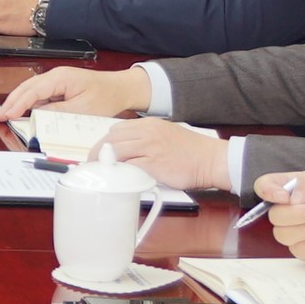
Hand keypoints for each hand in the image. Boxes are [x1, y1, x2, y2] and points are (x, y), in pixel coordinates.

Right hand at [0, 64, 149, 123]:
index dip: (17, 104)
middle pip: (26, 89)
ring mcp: (56, 82)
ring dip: (19, 104)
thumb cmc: (107, 96)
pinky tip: (24, 114)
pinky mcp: (59, 89)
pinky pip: (40, 96)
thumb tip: (37, 117)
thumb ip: (58, 113)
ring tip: (7, 116)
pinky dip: (30, 105)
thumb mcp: (82, 109)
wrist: (122, 89)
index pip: (32, 91)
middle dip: (12, 102)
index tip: (7, 115)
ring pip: (31, 92)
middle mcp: (55, 77)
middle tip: (0, 116)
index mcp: (60, 78)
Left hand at [90, 119, 231, 191]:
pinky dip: (119, 174)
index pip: (117, 129)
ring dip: (105, 163)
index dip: (105, 142)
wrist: (210, 159)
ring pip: (117, 151)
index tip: (100, 152)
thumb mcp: (166, 136)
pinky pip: (129, 167)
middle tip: (94, 164)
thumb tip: (127, 152)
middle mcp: (148, 133)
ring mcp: (150, 147)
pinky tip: (115, 179)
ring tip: (99, 172)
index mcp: (149, 125)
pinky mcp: (154, 163)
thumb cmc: (191, 152)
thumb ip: (146, 140)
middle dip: (99, 152)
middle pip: (112, 139)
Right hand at [261, 164, 304, 262]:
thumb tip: (289, 198)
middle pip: (273, 215)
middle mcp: (290, 210)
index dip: (267, 191)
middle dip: (297, 214)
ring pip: (282, 234)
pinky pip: (296, 249)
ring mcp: (296, 231)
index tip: (283, 197)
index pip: (264, 186)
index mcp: (292, 190)